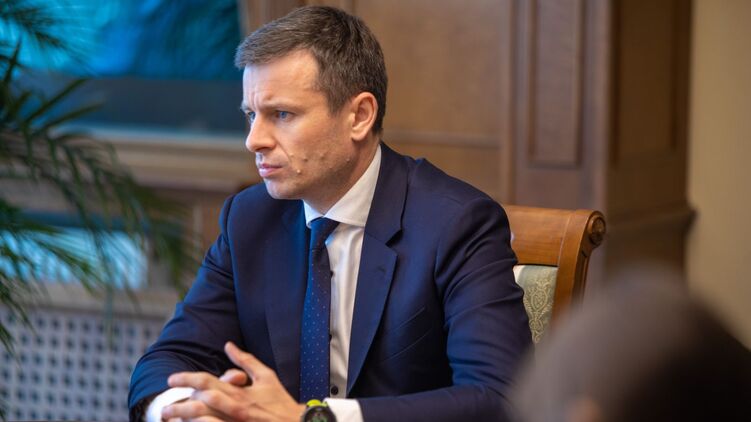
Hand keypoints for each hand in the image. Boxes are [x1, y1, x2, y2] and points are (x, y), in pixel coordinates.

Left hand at [163, 342, 305, 421]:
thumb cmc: (281, 402)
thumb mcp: (267, 376)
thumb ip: (246, 361)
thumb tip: (228, 345)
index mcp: (240, 392)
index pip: (207, 381)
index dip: (187, 378)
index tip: (171, 379)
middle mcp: (236, 408)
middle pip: (200, 404)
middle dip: (179, 405)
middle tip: (165, 408)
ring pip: (203, 421)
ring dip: (186, 420)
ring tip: (172, 421)